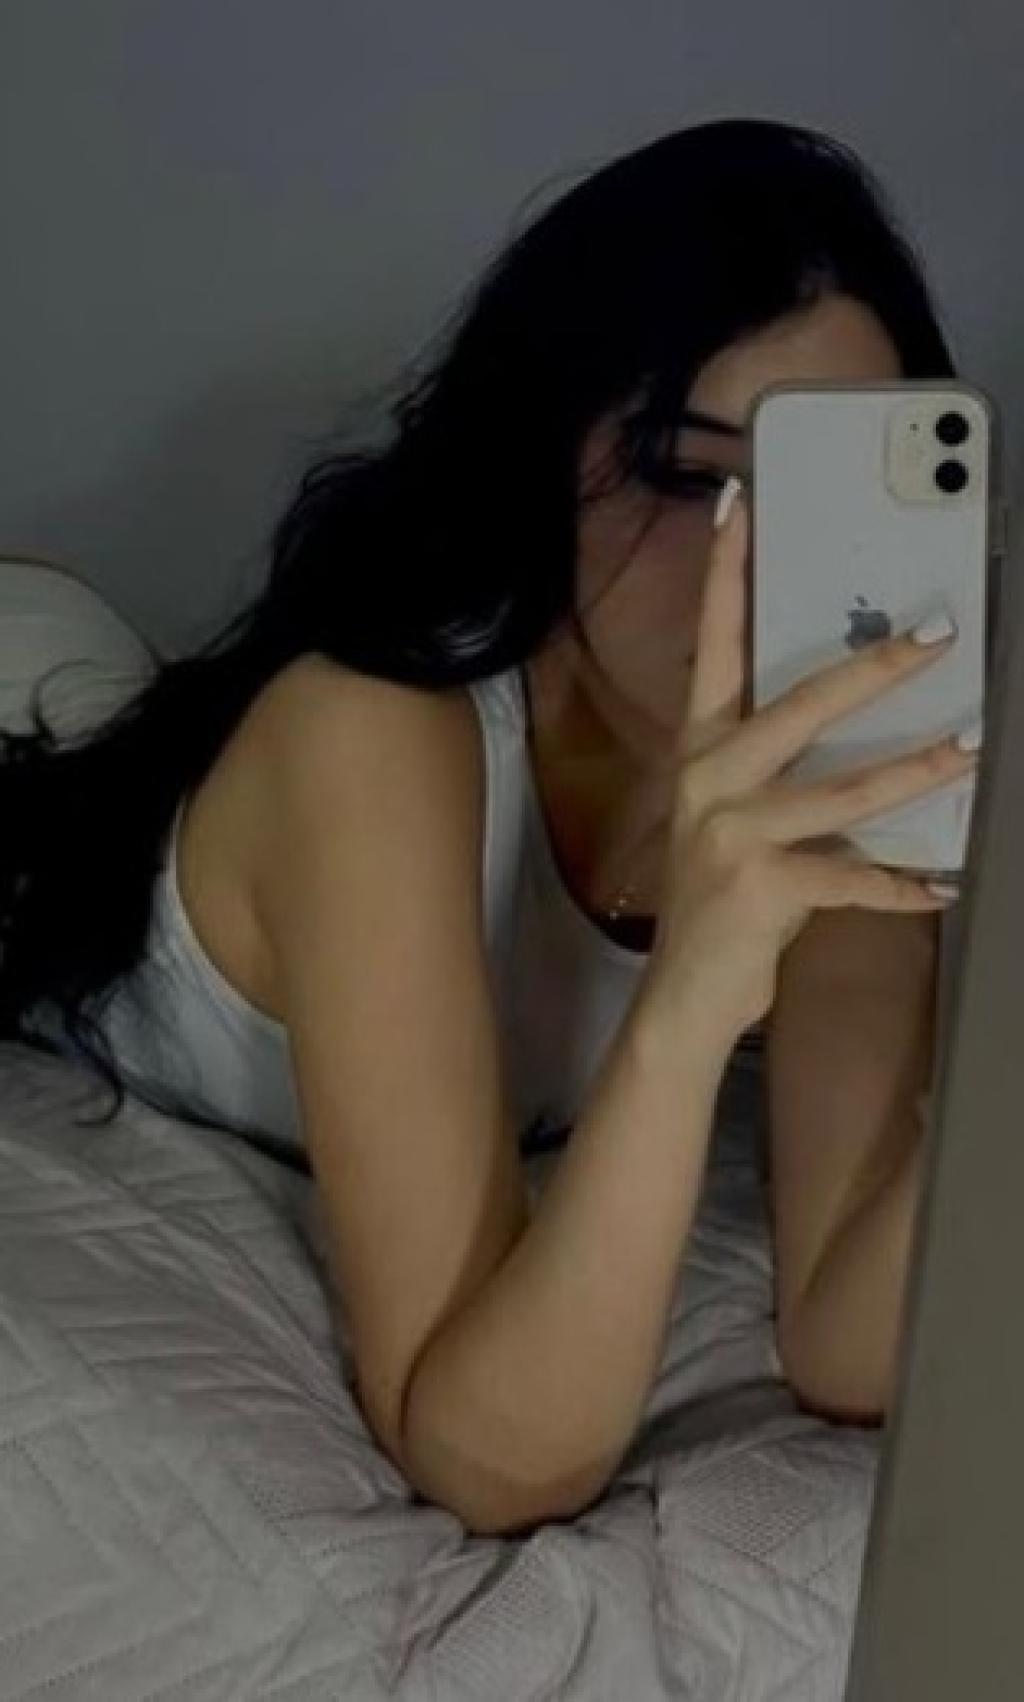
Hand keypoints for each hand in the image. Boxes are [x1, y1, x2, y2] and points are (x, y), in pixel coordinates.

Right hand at [636, 477, 977, 1040]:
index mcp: (703, 750)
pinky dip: (901, 885)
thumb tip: (867, 719)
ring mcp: (732, 833)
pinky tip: (941, 882)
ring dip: (915, 769)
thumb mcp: (739, 815)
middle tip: (938, 631)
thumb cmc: (723, 894)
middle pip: (799, 704)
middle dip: (873, 666)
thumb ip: (783, 766)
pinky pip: (852, 880)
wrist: (685, 991)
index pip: (715, 645)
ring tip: (970, 746)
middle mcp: (711, 780)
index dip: (726, 575)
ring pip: (841, 790)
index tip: (740, 506)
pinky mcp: (762, 888)